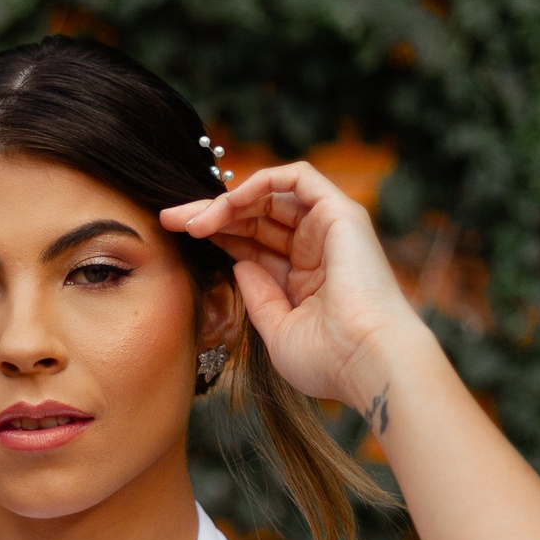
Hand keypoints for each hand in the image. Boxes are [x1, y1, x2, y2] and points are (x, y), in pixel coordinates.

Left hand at [160, 162, 418, 414]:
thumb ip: (257, 295)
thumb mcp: (277, 329)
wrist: (368, 362)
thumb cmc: (329, 360)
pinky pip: (298, 178)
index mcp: (305, 279)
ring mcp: (330, 228)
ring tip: (193, 221)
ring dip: (228, 202)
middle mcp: (318, 249)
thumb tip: (239, 263)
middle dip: (210, 214)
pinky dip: (260, 182)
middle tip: (171, 219)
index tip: (176, 235)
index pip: (253, 243)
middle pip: (256, 216)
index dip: (216, 235)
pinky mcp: (341, 212)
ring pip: (271, 195)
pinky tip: (229, 203)